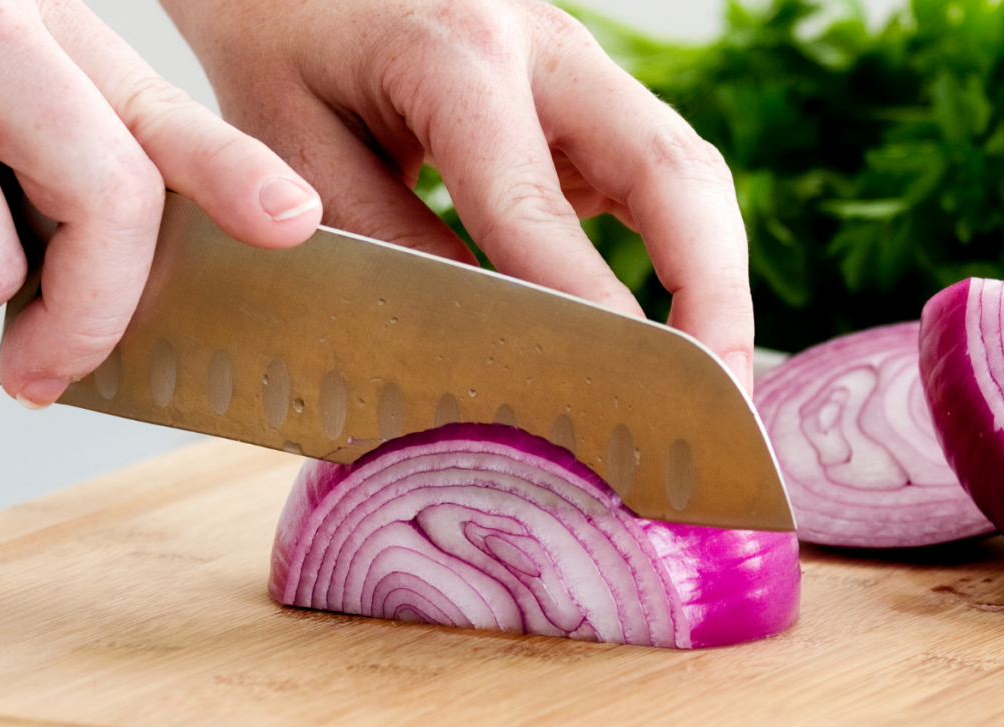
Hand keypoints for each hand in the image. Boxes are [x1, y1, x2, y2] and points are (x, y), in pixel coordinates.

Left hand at [162, 0, 753, 383]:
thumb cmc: (282, 49)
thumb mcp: (299, 147)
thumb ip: (385, 242)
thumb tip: (475, 350)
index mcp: (457, 55)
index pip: (536, 204)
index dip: (590, 307)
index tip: (624, 393)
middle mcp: (544, 47)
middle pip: (673, 169)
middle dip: (713, 293)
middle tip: (721, 401)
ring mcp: (578, 66)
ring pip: (687, 171)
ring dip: (716, 279)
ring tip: (713, 387)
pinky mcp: (586, 98)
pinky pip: (659, 177)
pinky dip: (685, 256)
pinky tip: (672, 338)